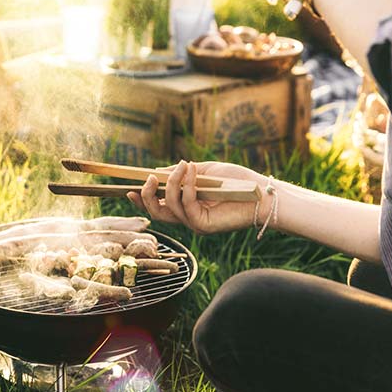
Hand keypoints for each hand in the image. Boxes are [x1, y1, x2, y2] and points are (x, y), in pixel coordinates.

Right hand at [127, 160, 269, 234]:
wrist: (261, 193)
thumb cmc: (236, 181)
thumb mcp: (204, 172)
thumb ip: (182, 173)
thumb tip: (159, 172)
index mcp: (186, 207)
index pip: (158, 207)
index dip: (142, 201)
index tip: (129, 189)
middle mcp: (188, 218)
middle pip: (157, 213)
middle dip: (148, 196)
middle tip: (148, 179)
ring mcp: (195, 223)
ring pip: (169, 208)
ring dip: (172, 183)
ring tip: (182, 166)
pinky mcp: (204, 225)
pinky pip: (186, 205)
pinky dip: (185, 186)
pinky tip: (190, 171)